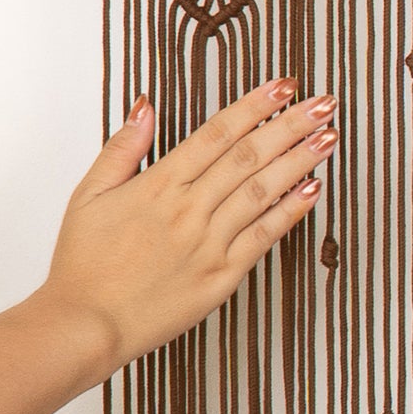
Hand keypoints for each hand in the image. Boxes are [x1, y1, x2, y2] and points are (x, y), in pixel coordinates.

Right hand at [40, 78, 338, 377]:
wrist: (85, 326)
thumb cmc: (83, 266)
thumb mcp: (89, 196)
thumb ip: (123, 148)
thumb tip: (145, 107)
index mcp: (158, 186)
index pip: (217, 134)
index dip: (254, 106)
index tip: (282, 87)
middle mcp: (189, 210)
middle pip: (249, 157)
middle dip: (290, 125)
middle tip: (322, 103)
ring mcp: (209, 244)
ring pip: (263, 192)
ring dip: (300, 161)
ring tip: (329, 137)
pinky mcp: (222, 277)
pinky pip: (264, 237)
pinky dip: (291, 211)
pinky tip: (313, 189)